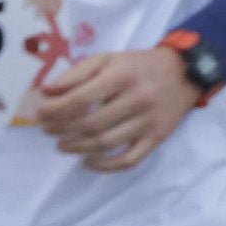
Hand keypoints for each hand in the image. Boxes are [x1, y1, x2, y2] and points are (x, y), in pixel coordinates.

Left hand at [36, 47, 201, 172]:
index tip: (40, 114)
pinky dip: (105, 166)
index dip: (55, 110)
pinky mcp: (157, 138)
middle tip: (48, 131)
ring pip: (106, 143)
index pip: (80, 99)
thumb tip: (46, 92)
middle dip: (62, 130)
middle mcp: (137, 99)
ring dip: (77, 148)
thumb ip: (76, 74)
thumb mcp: (107, 59)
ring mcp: (148, 121)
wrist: (185, 72)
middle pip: (90, 123)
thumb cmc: (139, 65)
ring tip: (62, 145)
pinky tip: (88, 162)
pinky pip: (129, 160)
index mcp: (122, 76)